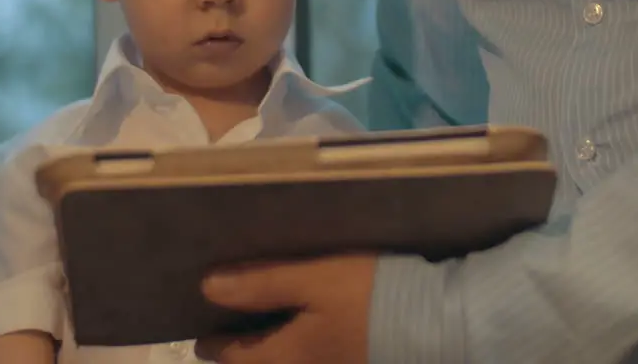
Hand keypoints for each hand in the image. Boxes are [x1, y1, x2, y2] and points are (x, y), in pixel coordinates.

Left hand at [194, 254, 376, 363]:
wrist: (435, 323)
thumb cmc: (367, 298)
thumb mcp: (313, 280)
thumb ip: (261, 283)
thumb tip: (207, 287)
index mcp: (285, 356)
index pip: (236, 355)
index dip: (215, 343)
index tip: (201, 335)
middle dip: (243, 351)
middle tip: (228, 332)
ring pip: (289, 362)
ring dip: (273, 348)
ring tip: (266, 329)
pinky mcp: (355, 362)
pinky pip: (313, 358)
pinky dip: (298, 346)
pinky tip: (306, 329)